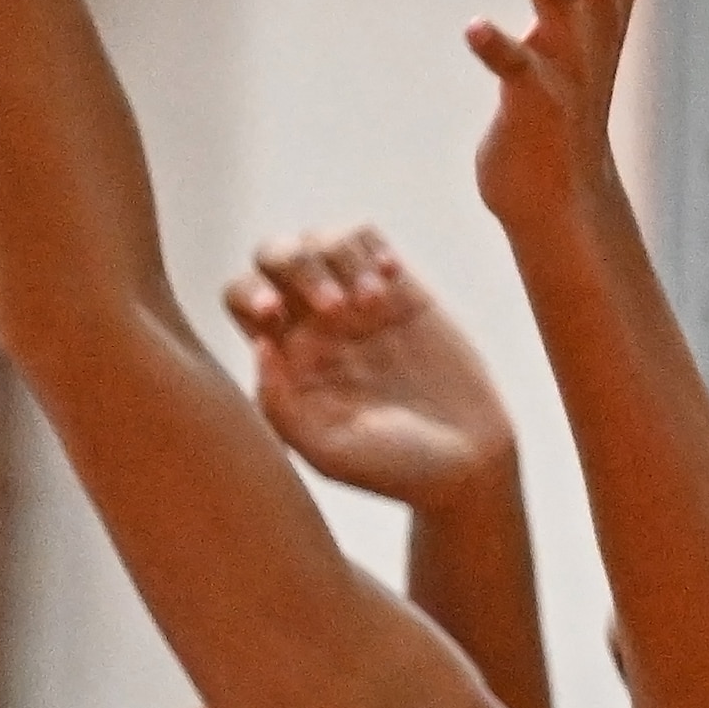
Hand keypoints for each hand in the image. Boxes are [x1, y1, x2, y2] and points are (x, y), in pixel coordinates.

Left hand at [227, 230, 521, 508]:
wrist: (467, 461)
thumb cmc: (392, 468)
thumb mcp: (327, 451)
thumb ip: (280, 405)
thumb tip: (260, 343)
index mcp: (284, 358)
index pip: (241, 298)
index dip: (249, 293)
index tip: (275, 314)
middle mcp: (313, 325)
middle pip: (275, 256)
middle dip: (295, 265)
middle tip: (334, 308)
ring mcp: (357, 304)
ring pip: (321, 240)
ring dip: (338, 257)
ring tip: (372, 302)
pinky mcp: (401, 292)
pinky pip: (368, 240)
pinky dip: (370, 246)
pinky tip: (391, 278)